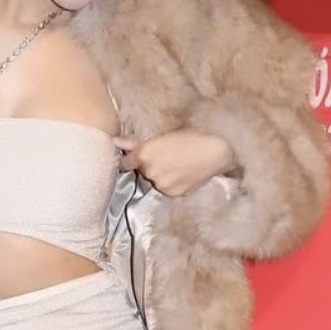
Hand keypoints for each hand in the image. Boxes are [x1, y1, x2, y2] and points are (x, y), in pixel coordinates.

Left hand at [115, 130, 235, 196]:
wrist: (216, 151)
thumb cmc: (191, 137)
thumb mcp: (163, 136)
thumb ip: (134, 143)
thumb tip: (114, 142)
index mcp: (144, 153)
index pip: (125, 163)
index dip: (129, 161)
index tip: (133, 160)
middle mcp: (149, 171)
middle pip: (142, 171)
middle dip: (149, 166)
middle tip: (167, 156)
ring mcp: (161, 184)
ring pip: (154, 181)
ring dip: (161, 175)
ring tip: (178, 164)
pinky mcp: (173, 193)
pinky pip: (166, 188)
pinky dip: (171, 183)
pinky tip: (183, 173)